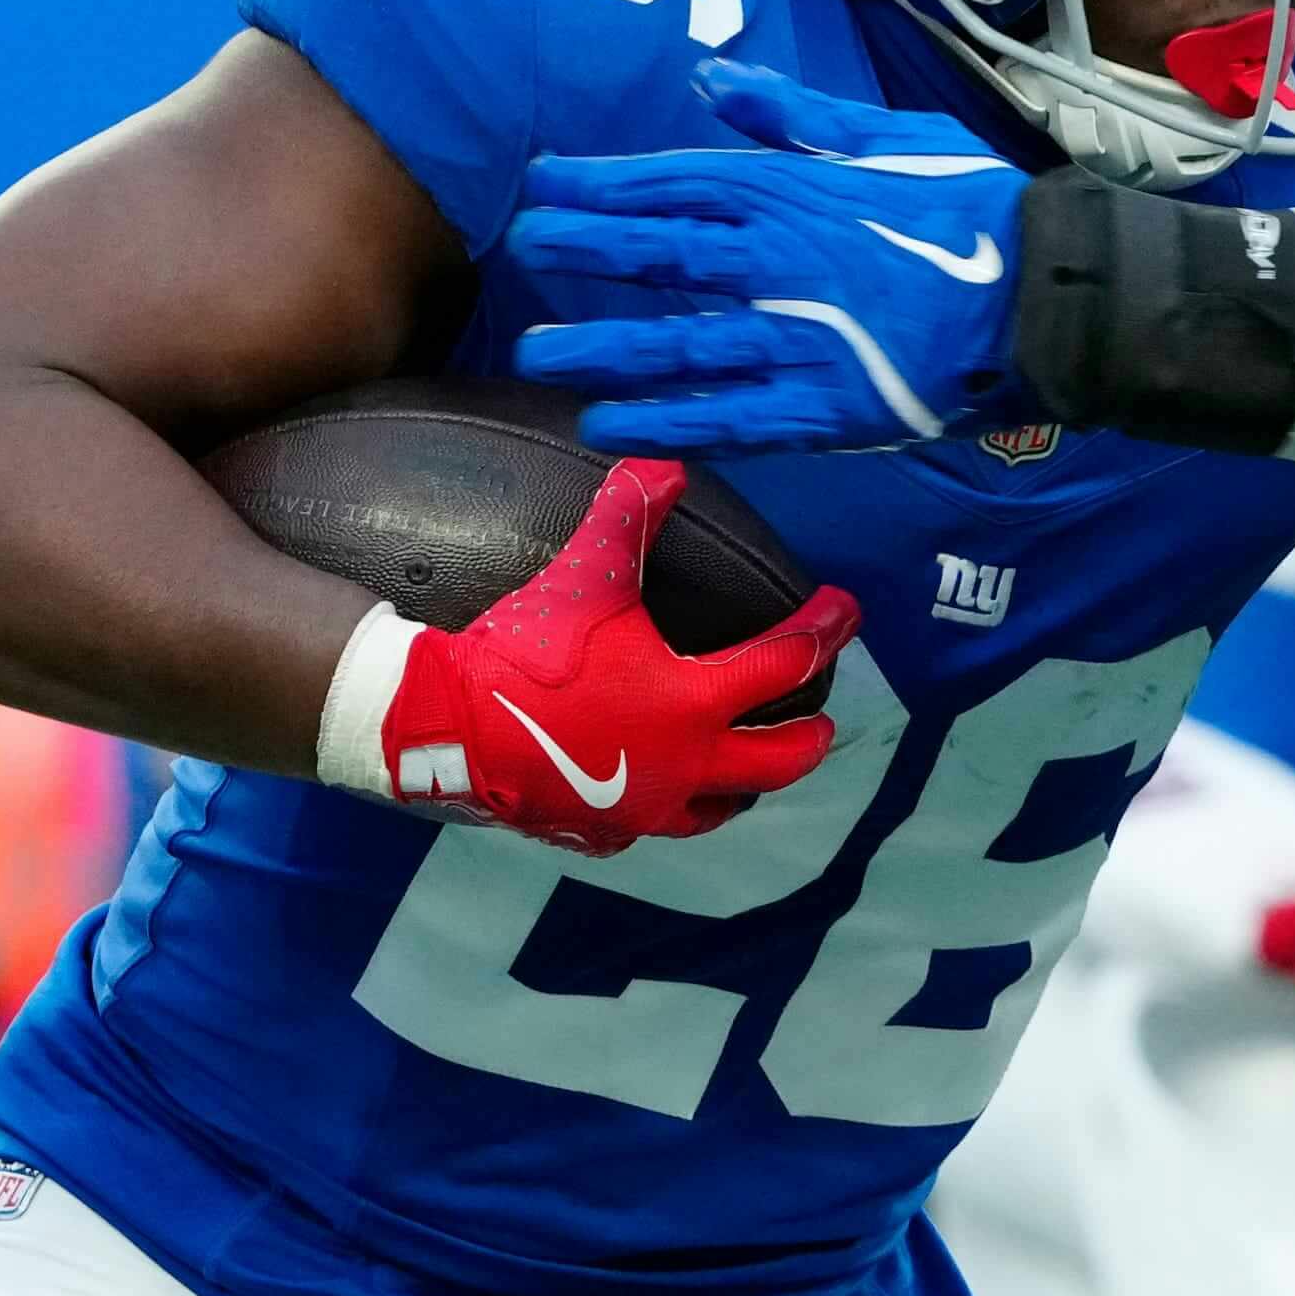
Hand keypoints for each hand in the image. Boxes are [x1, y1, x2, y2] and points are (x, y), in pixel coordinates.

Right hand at [350, 459, 853, 854]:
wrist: (449, 727)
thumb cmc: (530, 654)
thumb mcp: (586, 576)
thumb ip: (629, 516)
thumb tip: (665, 461)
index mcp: (695, 703)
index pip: (786, 664)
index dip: (823, 632)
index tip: (845, 614)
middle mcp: (687, 766)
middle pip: (778, 761)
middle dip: (808, 736)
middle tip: (822, 719)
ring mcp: (647, 809)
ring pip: (722, 805)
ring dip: (746, 783)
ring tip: (750, 765)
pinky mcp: (602, 834)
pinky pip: (654, 825)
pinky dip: (672, 805)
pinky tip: (663, 791)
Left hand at [512, 61, 1047, 452]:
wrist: (1051, 299)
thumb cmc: (979, 211)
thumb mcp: (892, 138)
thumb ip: (796, 115)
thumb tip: (714, 78)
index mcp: (795, 193)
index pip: (677, 179)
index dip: (603, 182)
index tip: (545, 182)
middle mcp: (780, 264)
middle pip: (659, 253)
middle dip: (585, 248)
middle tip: (522, 247)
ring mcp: (798, 340)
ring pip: (677, 343)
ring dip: (602, 348)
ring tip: (538, 352)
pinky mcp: (824, 407)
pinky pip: (729, 418)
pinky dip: (666, 424)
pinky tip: (609, 428)